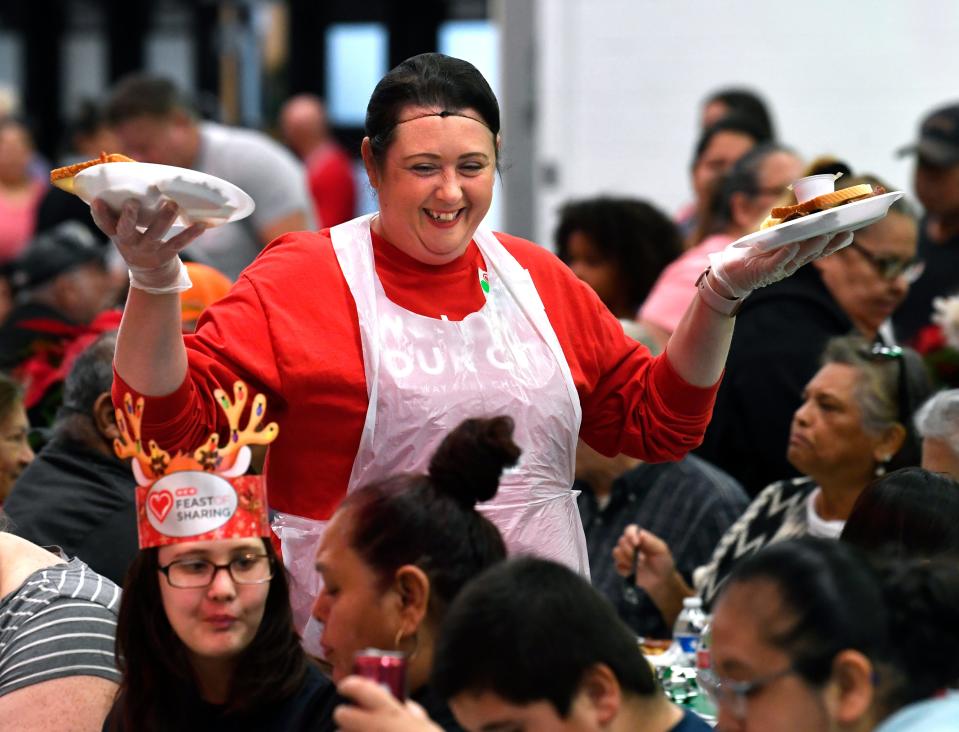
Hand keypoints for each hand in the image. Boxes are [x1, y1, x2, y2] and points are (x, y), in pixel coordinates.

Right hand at [91, 198, 205, 291]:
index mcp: (117, 234)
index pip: (104, 224)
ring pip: (155, 234)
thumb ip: (124, 211)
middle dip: (129, 216)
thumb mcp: (125, 229)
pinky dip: (190, 234)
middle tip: (133, 201)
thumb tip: (127, 175)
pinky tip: (201, 225)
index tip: (98, 200)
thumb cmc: (137, 240)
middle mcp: (130, 243)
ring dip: (163, 218)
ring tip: (172, 204)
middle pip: (126, 230)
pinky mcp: (166, 255)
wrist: (150, 273)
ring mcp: (148, 251)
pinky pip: (179, 244)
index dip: (100, 213)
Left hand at [334, 677, 442, 731]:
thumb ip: (414, 712)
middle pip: (341, 714)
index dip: (349, 684)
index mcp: (390, 712)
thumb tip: (406, 704)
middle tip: (352, 715)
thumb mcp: (425, 724)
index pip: (359, 689)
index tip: (346, 686)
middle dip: (344, 713)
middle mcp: (374, 727)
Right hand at [612, 524, 676, 591]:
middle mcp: (630, 545)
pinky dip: (625, 569)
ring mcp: (625, 556)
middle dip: (630, 550)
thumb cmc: (663, 562)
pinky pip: (617, 565)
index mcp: (640, 538)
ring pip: (616, 551)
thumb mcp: (661, 550)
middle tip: (640, 559)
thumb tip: (639, 534)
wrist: (662, 580)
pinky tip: (634, 572)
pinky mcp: (622, 567)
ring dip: (626, 559)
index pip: (630, 530)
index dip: (630, 535)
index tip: (637, 544)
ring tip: (638, 566)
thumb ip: (650, 541)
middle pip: (621, 540)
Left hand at [709, 230, 853, 298]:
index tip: (850, 231)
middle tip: (845, 230)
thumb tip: (803, 210)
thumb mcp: (773, 241)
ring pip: (800, 257)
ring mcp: (779, 268)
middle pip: (814, 252)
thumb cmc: (754, 253)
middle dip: (830, 242)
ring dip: (812, 245)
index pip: (820, 249)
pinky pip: (777, 263)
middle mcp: (792, 263)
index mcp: (796, 256)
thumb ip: (788, 230)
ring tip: (824, 233)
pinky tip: (793, 245)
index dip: (835, 243)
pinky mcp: (764, 272)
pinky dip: (786, 254)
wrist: (731, 273)